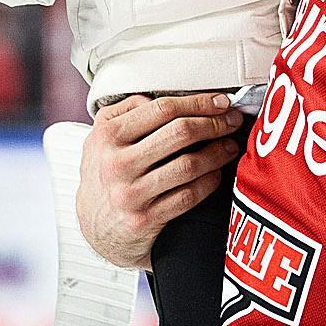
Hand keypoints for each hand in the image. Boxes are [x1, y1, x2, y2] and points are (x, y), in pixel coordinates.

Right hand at [76, 93, 243, 269]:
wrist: (92, 229)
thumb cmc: (105, 175)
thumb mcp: (101, 137)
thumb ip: (125, 110)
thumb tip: (156, 96)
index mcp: (107, 136)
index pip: (163, 109)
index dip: (199, 102)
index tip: (221, 101)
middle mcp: (117, 164)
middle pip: (180, 133)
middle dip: (215, 123)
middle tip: (232, 121)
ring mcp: (130, 194)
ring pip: (188, 165)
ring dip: (217, 152)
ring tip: (230, 146)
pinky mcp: (144, 220)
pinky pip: (188, 196)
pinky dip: (209, 182)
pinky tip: (216, 174)